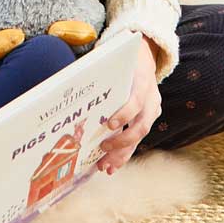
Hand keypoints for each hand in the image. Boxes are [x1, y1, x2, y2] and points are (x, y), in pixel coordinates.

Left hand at [97, 35, 161, 175]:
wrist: (144, 56)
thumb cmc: (123, 58)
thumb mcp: (114, 59)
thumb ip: (100, 71)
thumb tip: (71, 82)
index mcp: (142, 82)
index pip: (136, 102)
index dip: (124, 115)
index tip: (109, 125)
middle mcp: (151, 99)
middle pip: (141, 126)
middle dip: (122, 142)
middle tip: (103, 150)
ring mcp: (152, 110)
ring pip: (140, 137)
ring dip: (123, 154)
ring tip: (106, 166)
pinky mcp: (149, 118)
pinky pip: (138, 139)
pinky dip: (125, 153)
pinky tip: (112, 165)